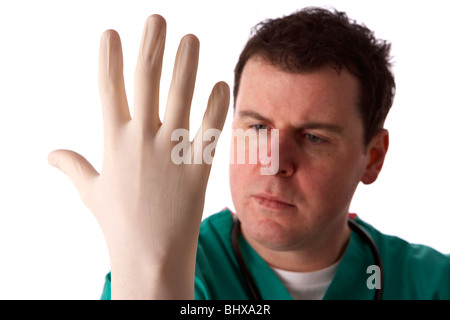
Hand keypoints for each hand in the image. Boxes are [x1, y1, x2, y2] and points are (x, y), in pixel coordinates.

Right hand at [48, 15, 229, 298]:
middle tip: (158, 18)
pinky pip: (210, 128)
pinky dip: (217, 105)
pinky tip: (220, 84)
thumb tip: (50, 154)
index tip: (112, 33)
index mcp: (113, 141)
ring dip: (186, 63)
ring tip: (191, 38)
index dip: (110, 57)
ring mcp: (172, 151)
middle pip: (146, 81)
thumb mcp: (91, 192)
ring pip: (180, 96)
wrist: (149, 256)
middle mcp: (142, 140)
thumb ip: (72, 167)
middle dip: (151, 45)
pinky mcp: (199, 166)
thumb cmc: (119, 223)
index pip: (109, 88)